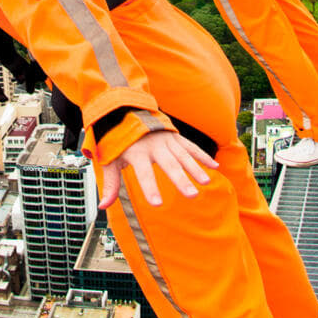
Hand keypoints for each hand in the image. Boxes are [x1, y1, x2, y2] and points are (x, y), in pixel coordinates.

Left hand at [96, 129, 217, 208]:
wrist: (127, 112)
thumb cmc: (119, 141)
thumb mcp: (111, 160)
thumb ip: (110, 183)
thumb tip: (103, 206)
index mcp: (136, 152)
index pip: (143, 173)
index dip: (150, 188)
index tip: (157, 204)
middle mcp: (154, 146)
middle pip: (169, 164)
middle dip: (181, 180)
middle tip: (191, 195)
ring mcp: (167, 140)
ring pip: (183, 155)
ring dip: (195, 169)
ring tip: (205, 182)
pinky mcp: (176, 137)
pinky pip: (191, 147)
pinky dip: (203, 156)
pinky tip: (215, 167)